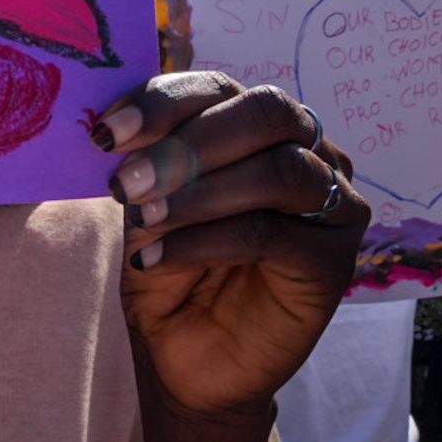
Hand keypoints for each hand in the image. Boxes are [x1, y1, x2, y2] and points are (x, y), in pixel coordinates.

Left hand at [103, 74, 367, 419]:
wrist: (182, 354)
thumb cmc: (168, 264)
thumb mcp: (146, 201)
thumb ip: (146, 157)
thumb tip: (116, 120)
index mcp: (256, 125)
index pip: (219, 87)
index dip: (163, 102)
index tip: (107, 132)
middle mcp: (308, 152)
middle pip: (266, 113)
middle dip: (189, 141)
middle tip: (128, 180)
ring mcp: (332, 204)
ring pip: (279, 171)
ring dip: (200, 191)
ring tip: (144, 217)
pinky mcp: (334, 262)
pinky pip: (270, 234)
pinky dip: (202, 241)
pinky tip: (154, 258)